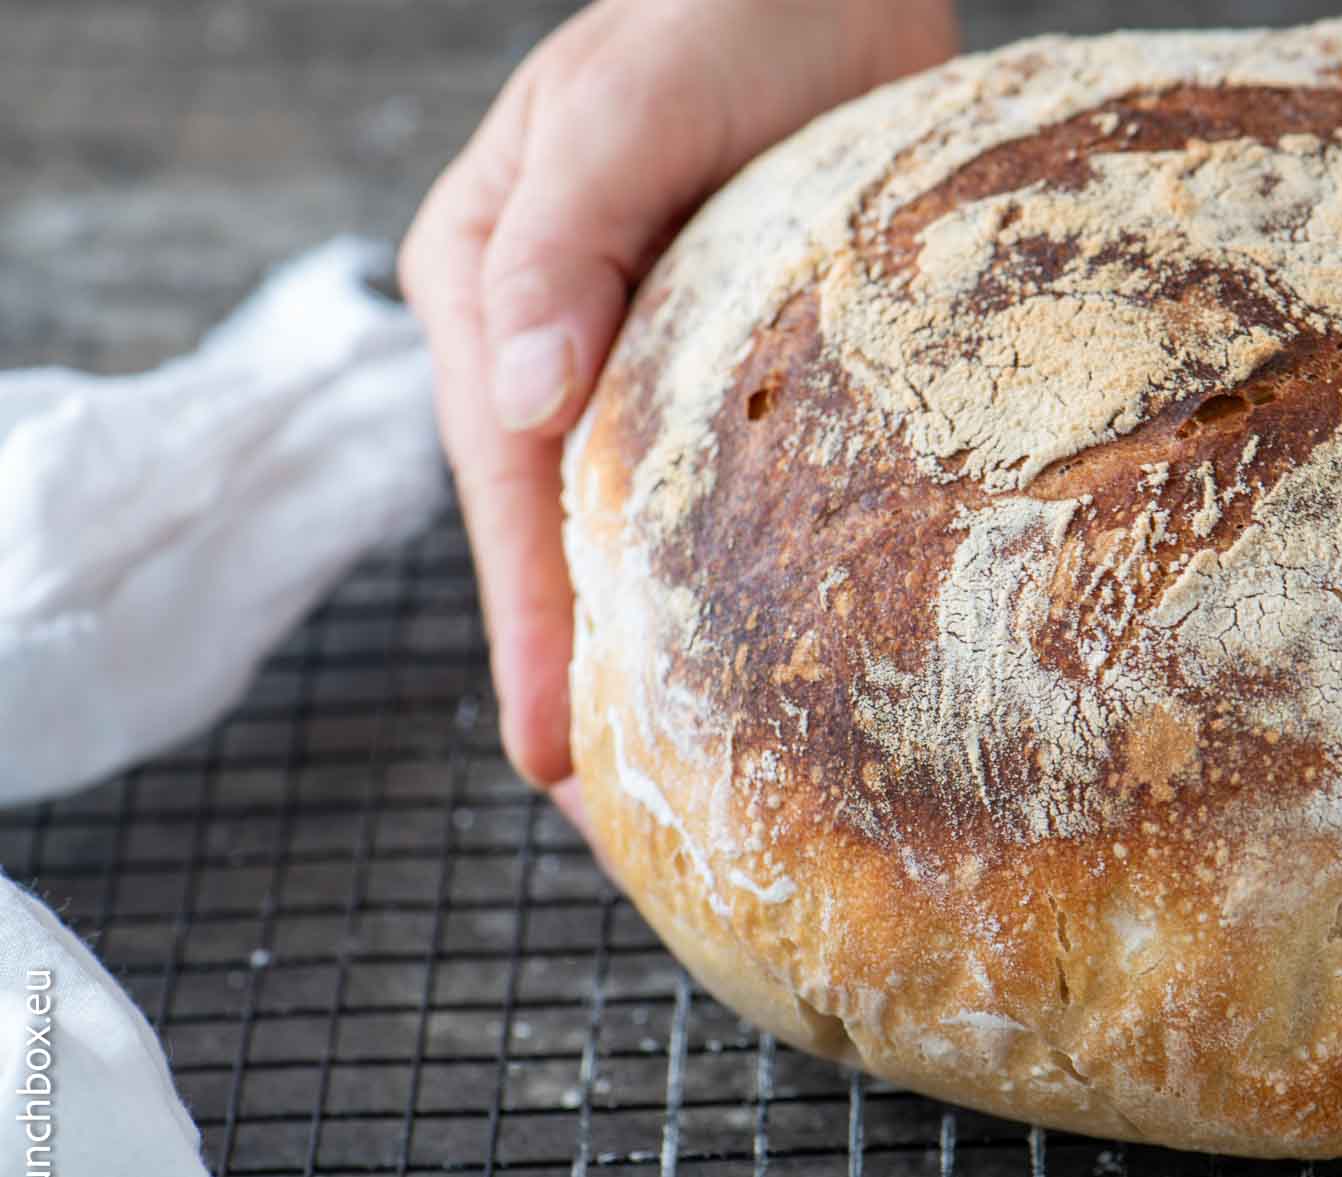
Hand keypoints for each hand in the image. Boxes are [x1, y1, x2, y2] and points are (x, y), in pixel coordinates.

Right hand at [400, 0, 958, 794]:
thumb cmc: (719, 10)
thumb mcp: (618, 110)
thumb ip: (559, 247)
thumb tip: (519, 400)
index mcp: (490, 283)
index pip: (507, 487)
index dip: (529, 626)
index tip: (551, 754)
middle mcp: (547, 332)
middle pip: (552, 528)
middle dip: (572, 666)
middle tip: (610, 813)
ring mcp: (629, 345)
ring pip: (619, 519)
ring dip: (635, 636)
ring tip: (667, 767)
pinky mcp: (711, 348)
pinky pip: (691, 482)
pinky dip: (702, 571)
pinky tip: (733, 644)